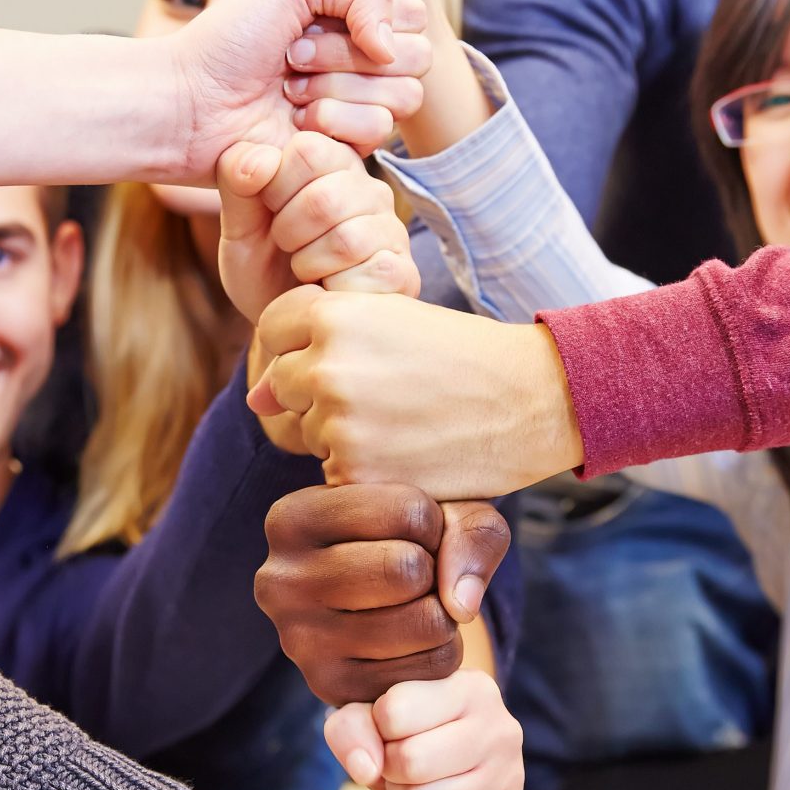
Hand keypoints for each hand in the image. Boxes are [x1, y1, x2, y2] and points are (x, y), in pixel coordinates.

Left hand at [168, 0, 428, 174]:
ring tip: (289, 91)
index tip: (309, 19)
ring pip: (403, 96)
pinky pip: (379, 131)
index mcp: (354, 15)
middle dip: (347, 53)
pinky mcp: (349, 149)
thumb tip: (391, 47)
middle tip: (292, 56)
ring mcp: (358, 106)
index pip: (412, 12)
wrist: (191, 103)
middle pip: (415, 56)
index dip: (370, 15)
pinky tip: (294, 123)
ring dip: (338, 88)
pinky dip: (334, 123)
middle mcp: (362, 61)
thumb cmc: (231, 37)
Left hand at [218, 131, 417, 325]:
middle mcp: (370, 189)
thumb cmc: (265, 268)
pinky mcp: (405, 273)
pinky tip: (329, 292)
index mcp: (333, 162)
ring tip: (307, 271)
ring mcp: (392, 231)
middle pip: (324, 200)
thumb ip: (237, 183)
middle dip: (289, 234)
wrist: (285, 328)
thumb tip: (261, 159)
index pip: (308, 151)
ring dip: (310, 266)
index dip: (275, 188)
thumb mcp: (238, 226)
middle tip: (288, 249)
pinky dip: (334, 292)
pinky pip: (371, 275)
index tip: (272, 211)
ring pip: (347, 241)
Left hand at [250, 290, 583, 497]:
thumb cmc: (464, 356)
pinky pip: (331, 475)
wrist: (533, 400)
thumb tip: (256, 400)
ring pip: (308, 433)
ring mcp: (337, 423)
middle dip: (322, 393)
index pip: (274, 329)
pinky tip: (409, 453)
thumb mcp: (392, 321)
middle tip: (388, 394)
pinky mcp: (355, 473)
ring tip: (405, 422)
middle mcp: (326, 366)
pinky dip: (363, 472)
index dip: (307, 343)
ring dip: (343, 434)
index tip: (351, 356)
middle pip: (285, 386)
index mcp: (333, 314)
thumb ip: (319, 343)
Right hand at [258, 483, 510, 702]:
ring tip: (418, 603)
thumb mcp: (443, 510)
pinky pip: (429, 670)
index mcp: (290, 520)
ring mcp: (300, 642)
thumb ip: (471, 532)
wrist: (377, 604)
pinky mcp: (332, 689)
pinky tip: (415, 641)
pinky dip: (442, 652)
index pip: (409, 511)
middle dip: (436, 570)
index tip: (414, 531)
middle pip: (408, 569)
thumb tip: (460, 605)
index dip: (436, 523)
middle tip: (419, 573)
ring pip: (425, 623)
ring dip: (444, 613)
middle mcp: (279, 581)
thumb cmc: (406, 539)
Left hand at [330, 670, 524, 789]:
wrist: (442, 774)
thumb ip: (351, 729)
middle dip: (388, 768)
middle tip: (398, 764)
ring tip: (415, 784)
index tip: (390, 729)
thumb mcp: (367, 719)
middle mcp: (501, 724)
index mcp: (470, 685)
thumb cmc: (402, 736)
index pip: (394, 711)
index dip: (376, 728)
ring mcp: (510, 772)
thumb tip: (367, 769)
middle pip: (410, 759)